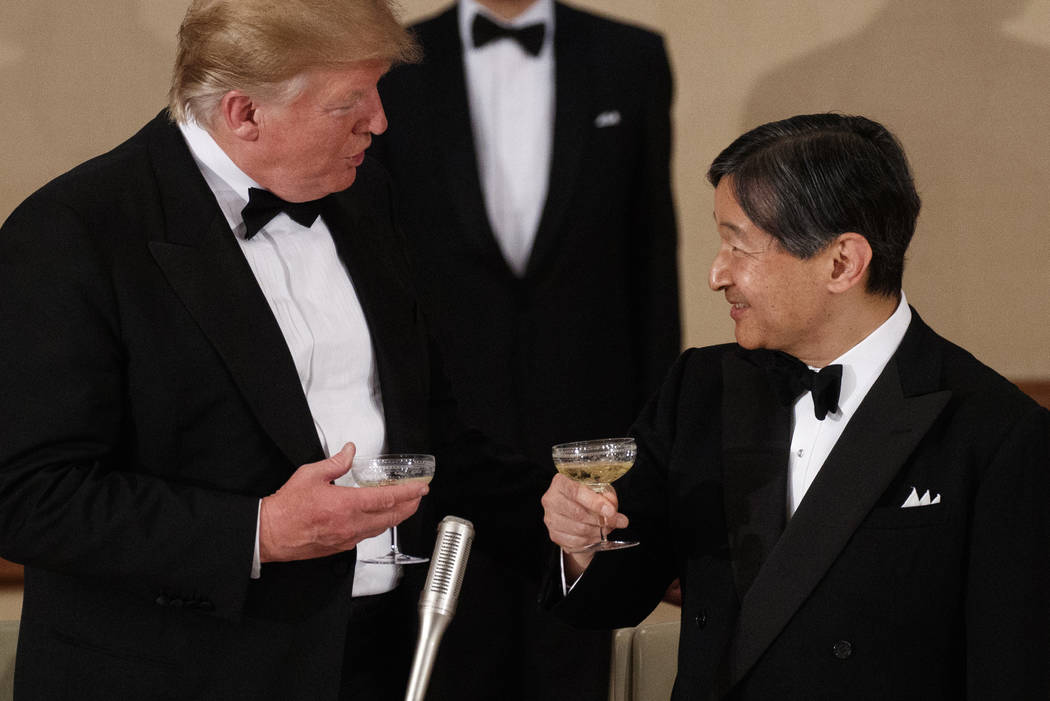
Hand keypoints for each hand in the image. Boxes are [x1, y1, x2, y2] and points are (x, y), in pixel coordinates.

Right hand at [259, 442, 427, 562]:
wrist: (269, 534)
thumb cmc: (286, 508)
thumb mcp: (311, 475)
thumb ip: (335, 463)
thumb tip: (349, 452)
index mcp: (345, 505)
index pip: (386, 499)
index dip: (407, 493)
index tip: (420, 488)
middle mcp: (350, 524)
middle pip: (391, 517)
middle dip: (410, 506)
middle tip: (418, 496)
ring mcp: (347, 538)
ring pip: (381, 528)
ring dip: (396, 516)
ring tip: (404, 506)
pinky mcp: (341, 547)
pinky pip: (367, 536)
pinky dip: (379, 525)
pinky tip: (379, 518)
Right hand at [541, 474, 628, 578]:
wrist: (573, 511)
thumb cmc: (585, 498)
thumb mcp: (598, 490)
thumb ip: (606, 496)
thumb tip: (612, 508)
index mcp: (560, 483)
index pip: (576, 492)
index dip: (595, 503)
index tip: (611, 512)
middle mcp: (551, 500)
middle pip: (578, 513)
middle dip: (601, 520)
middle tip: (616, 521)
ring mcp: (551, 519)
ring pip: (578, 529)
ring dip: (598, 531)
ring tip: (608, 528)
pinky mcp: (554, 535)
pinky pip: (576, 541)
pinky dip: (591, 540)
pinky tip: (597, 535)